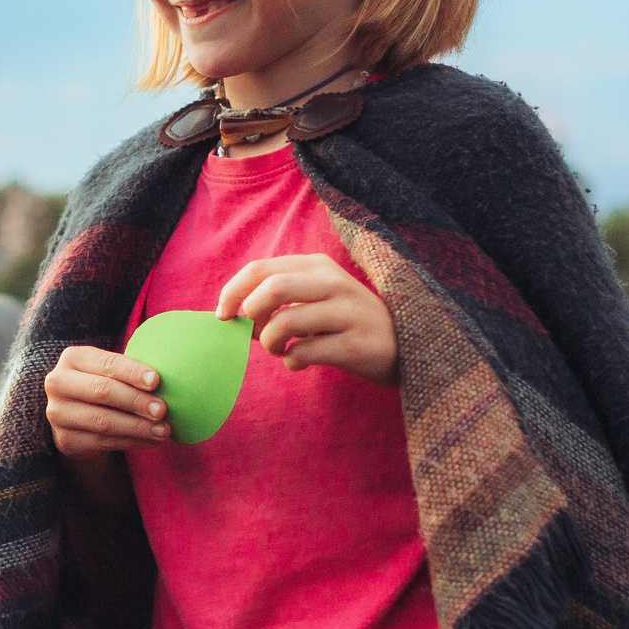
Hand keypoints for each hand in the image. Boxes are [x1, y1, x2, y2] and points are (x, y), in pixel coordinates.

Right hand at [45, 345, 170, 457]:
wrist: (76, 418)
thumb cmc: (103, 385)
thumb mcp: (110, 371)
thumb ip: (131, 371)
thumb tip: (170, 376)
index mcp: (73, 358)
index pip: (106, 364)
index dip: (132, 372)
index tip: (157, 381)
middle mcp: (58, 383)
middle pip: (103, 391)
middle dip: (136, 401)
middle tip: (163, 410)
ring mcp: (58, 414)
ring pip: (103, 421)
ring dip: (138, 427)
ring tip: (163, 430)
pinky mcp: (65, 440)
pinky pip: (103, 442)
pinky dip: (132, 442)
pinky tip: (151, 441)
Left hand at [216, 255, 397, 385]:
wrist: (405, 345)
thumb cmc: (344, 322)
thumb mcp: (314, 299)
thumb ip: (277, 300)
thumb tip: (231, 314)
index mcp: (317, 265)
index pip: (260, 269)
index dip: (232, 292)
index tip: (223, 315)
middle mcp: (333, 282)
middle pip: (272, 288)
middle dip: (250, 314)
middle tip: (254, 333)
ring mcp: (348, 312)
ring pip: (285, 322)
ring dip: (270, 343)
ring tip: (279, 350)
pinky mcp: (356, 344)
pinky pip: (304, 353)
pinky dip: (291, 362)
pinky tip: (298, 362)